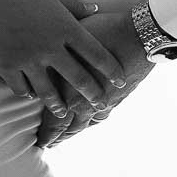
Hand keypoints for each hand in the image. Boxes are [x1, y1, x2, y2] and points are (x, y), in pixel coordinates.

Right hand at [0, 0, 127, 119]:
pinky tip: (31, 95)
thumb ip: (74, 4)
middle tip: (102, 104)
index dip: (110, 69)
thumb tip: (94, 10)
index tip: (119, 79)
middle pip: (78, 77)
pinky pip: (21, 88)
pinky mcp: (6, 66)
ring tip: (65, 111)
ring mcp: (27, 60)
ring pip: (48, 91)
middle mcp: (49, 47)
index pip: (95, 53)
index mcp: (64, 26)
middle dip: (92, 94)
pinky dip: (27, 93)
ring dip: (59, 104)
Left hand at [33, 9, 152, 147]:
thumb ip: (55, 55)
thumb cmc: (102, 32)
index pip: (53, 121)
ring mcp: (103, 102)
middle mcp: (85, 103)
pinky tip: (91, 121)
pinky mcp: (118, 97)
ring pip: (85, 124)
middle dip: (56, 138)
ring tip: (65, 137)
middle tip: (47, 144)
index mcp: (69, 91)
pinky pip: (101, 116)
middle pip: (68, 128)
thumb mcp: (70, 40)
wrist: (138, 36)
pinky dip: (93, 122)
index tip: (38, 140)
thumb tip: (40, 60)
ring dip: (74, 132)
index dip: (45, 133)